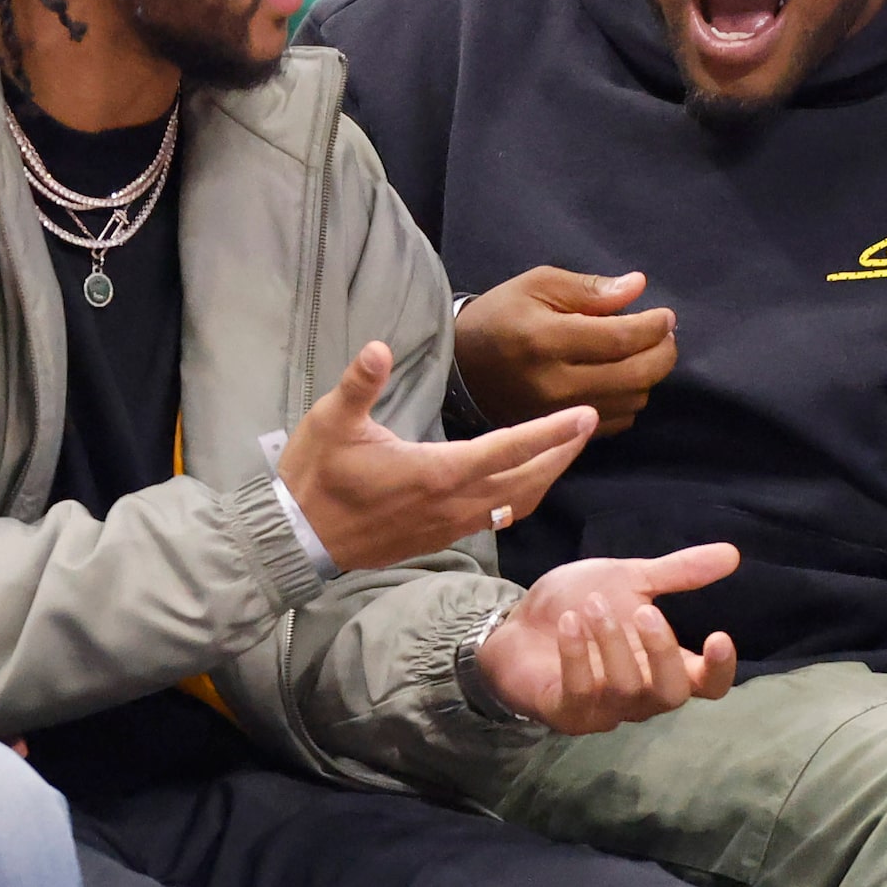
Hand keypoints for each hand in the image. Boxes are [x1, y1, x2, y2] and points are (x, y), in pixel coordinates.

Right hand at [280, 342, 595, 569]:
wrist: (297, 539)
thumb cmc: (315, 477)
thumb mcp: (331, 420)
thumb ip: (360, 384)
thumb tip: (378, 347)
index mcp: (436, 471)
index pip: (508, 449)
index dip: (550, 432)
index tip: (585, 415)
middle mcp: (452, 503)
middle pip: (526, 480)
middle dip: (561, 453)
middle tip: (589, 425)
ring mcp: (447, 526)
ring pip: (515, 505)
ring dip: (545, 478)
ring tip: (565, 453)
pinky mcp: (438, 538)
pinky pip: (494, 520)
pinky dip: (519, 499)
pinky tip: (522, 486)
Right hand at [454, 268, 678, 434]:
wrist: (460, 368)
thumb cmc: (500, 317)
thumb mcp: (537, 285)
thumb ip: (589, 288)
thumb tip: (638, 287)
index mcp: (545, 340)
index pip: (618, 339)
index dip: (653, 327)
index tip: (666, 316)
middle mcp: (554, 383)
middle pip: (634, 376)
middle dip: (662, 353)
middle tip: (664, 335)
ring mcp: (558, 415)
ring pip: (631, 401)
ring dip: (648, 376)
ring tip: (641, 352)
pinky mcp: (560, 432)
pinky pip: (617, 421)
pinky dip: (630, 398)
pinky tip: (620, 378)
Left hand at [475, 546, 740, 733]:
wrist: (515, 622)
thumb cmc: (578, 605)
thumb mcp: (629, 580)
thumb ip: (677, 574)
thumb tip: (733, 554)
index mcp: (663, 666)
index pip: (707, 686)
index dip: (720, 670)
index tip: (720, 636)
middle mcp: (640, 696)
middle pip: (672, 694)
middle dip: (661, 652)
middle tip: (643, 611)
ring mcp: (603, 710)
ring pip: (625, 690)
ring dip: (611, 642)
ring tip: (592, 605)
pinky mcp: (566, 713)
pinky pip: (579, 694)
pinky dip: (576, 656)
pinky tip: (568, 624)